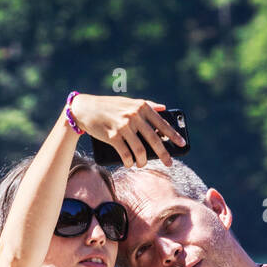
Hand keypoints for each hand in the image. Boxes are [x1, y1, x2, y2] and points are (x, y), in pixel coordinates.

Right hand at [67, 94, 184, 167]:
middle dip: (164, 154)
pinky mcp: (113, 137)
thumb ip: (147, 104)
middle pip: (154, 140)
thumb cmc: (109, 106)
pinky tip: (130, 164)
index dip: (173, 136)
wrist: (85, 109)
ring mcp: (123, 127)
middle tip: (169, 163)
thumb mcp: (129, 102)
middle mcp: (134, 116)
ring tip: (142, 164)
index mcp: (141, 107)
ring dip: (143, 161)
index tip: (182, 145)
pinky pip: (126, 154)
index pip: (162, 123)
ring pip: (140, 151)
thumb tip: (164, 108)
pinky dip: (129, 162)